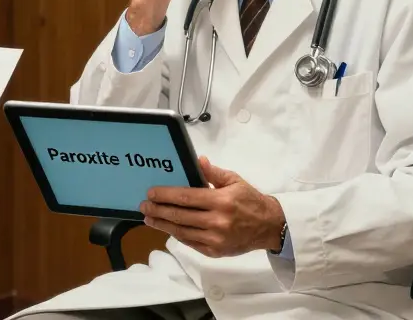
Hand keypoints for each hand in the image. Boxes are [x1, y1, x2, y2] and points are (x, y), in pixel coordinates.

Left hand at [139, 157, 284, 257]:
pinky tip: (166, 228)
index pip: (187, 197)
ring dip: (162, 224)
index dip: (166, 195)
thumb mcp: (234, 180)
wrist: (268, 226)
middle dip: (158, 210)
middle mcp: (217, 221)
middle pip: (180, 215)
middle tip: (144, 206)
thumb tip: (197, 160)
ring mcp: (215, 239)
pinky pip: (190, 242)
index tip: (151, 193)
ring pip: (182, 231)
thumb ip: (213, 172)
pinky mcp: (214, 251)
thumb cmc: (250, 200)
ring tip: (149, 218)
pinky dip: (176, 235)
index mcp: (221, 201)